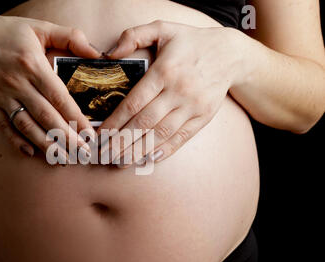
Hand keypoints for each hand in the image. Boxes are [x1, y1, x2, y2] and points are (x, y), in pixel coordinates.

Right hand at [0, 14, 100, 157]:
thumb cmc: (11, 33)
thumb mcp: (41, 26)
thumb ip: (71, 37)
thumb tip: (97, 54)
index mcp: (33, 64)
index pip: (59, 97)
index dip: (76, 118)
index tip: (90, 134)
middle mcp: (16, 82)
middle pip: (45, 116)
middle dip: (66, 137)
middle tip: (83, 153)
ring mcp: (0, 95)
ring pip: (26, 125)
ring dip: (45, 144)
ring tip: (62, 158)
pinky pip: (3, 126)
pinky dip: (16, 141)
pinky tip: (31, 152)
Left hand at [99, 20, 243, 166]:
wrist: (231, 54)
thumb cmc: (191, 42)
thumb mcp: (163, 29)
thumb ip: (134, 35)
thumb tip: (109, 54)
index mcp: (165, 71)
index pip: (134, 102)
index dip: (116, 121)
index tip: (101, 133)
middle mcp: (179, 91)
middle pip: (145, 123)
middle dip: (122, 141)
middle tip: (105, 154)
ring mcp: (193, 106)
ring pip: (161, 134)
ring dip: (139, 151)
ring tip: (121, 162)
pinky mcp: (203, 117)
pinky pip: (182, 138)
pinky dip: (164, 150)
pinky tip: (147, 159)